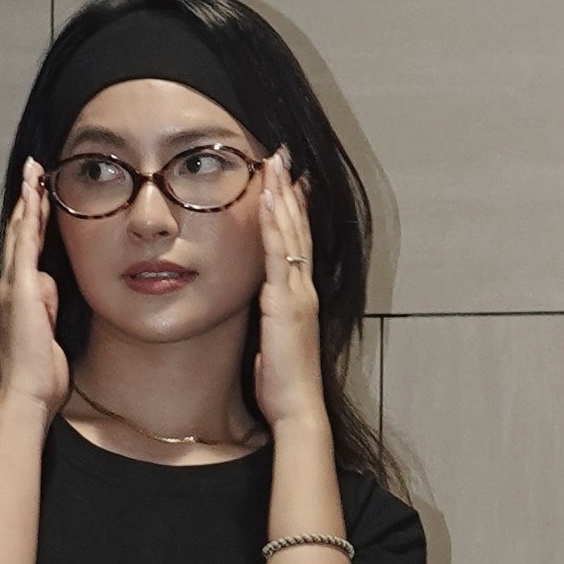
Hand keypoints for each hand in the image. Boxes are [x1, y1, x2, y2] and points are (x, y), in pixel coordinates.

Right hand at [0, 161, 69, 417]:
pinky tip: (34, 196)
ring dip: (28, 201)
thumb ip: (49, 308)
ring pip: (20, 234)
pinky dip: (29, 218)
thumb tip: (52, 290)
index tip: (37, 201)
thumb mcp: (49, 334)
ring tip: (35, 173)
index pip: (24, 255)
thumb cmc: (40, 375)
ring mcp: (10, 287)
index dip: (30, 226)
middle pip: (18, 237)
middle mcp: (5, 289)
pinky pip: (25, 244)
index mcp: (12, 301)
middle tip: (32, 172)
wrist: (26, 393)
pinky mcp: (20, 288)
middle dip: (26, 203)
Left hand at [249, 152, 323, 431]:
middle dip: (290, 190)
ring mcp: (298, 293)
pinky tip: (268, 198)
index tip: (290, 181)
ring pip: (291, 233)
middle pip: (298, 229)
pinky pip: (278, 253)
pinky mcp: (287, 302)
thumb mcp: (272, 341)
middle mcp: (304, 289)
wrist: (297, 408)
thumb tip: (259, 305)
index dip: (294, 211)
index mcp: (300, 297)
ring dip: (283, 195)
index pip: (298, 244)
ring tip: (275, 162)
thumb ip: (269, 318)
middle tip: (284, 156)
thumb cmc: (283, 384)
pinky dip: (274, 223)